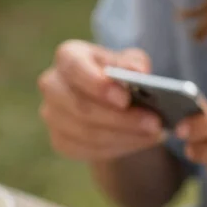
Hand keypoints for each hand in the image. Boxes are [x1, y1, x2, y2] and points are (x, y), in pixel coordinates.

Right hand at [38, 40, 163, 161]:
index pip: (74, 67)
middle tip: (153, 123)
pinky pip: (88, 149)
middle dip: (119, 118)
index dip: (98, 85)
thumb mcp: (130, 63)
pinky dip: (117, 147)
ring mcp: (52, 115)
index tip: (125, 99)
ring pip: (86, 133)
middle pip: (80, 106)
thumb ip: (134, 64)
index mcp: (68, 56)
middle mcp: (52, 84)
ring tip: (153, 133)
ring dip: (123, 135)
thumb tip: (139, 72)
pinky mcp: (59, 140)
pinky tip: (140, 141)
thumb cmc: (118, 75)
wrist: (107, 102)